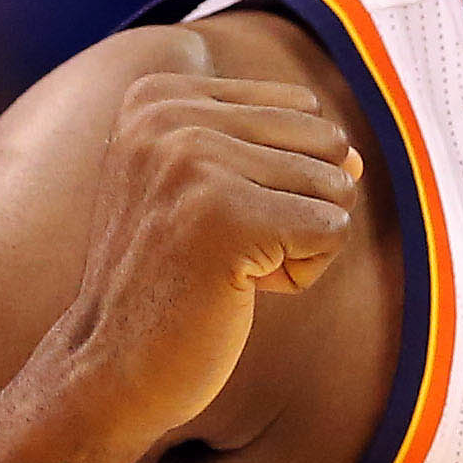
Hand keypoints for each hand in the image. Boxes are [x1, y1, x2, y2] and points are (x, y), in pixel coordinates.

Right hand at [43, 33, 362, 453]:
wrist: (105, 367)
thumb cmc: (167, 283)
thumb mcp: (204, 189)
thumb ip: (278, 154)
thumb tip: (357, 159)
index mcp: (159, 95)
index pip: (301, 111)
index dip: (280, 180)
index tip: (209, 219)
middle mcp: (169, 114)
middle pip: (326, 143)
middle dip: (298, 209)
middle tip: (223, 250)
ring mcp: (193, 161)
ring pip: (335, 188)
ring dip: (298, 246)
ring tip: (225, 269)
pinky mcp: (224, 216)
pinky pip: (333, 231)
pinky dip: (302, 274)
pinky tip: (237, 289)